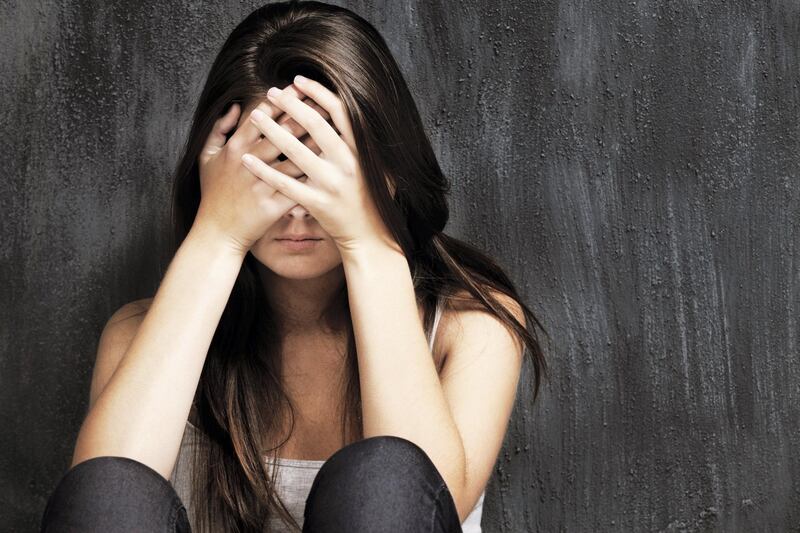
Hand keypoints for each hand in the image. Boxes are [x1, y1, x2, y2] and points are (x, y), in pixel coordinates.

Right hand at [194, 85, 329, 253]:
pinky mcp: (273, 206)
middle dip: (305, 116)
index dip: (283, 101)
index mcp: (234, 148)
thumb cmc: (213, 194)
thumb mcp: (206, 158)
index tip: (300, 88)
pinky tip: (330, 166)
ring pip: (295, 158)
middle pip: (283, 133)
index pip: (263, 117)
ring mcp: (261, 184)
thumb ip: (218, 129)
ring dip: (315, 144)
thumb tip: (236, 107)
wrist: (217, 233)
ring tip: (333, 130)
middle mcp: (248, 162)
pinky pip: (299, 187)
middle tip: (324, 102)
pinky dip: (314, 175)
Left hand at [239, 75, 396, 255]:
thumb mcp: (379, 167)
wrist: (369, 235)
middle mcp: (347, 163)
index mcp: (361, 151)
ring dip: (272, 130)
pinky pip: (284, 183)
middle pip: (315, 125)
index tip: (299, 81)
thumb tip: (358, 111)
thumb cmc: (372, 199)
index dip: (318, 93)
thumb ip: (365, 143)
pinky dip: (264, 170)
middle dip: (291, 105)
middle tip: (272, 92)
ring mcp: (331, 183)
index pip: (339, 112)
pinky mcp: (316, 202)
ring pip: (295, 151)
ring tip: (255, 116)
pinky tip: (247, 159)